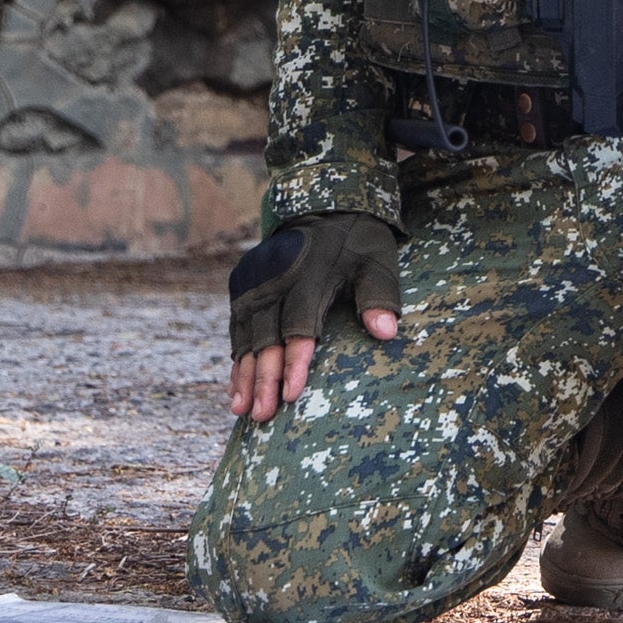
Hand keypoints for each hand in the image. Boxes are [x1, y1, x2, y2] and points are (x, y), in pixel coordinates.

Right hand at [225, 216, 402, 422]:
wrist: (324, 207)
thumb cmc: (358, 244)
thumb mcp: (377, 261)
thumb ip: (379, 296)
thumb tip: (386, 333)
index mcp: (310, 274)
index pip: (300, 325)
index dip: (296, 361)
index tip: (293, 395)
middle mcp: (275, 278)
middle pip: (267, 336)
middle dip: (264, 378)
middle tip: (263, 415)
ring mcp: (254, 280)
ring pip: (246, 335)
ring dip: (244, 374)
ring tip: (242, 411)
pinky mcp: (242, 283)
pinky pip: (237, 328)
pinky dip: (237, 360)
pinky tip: (236, 390)